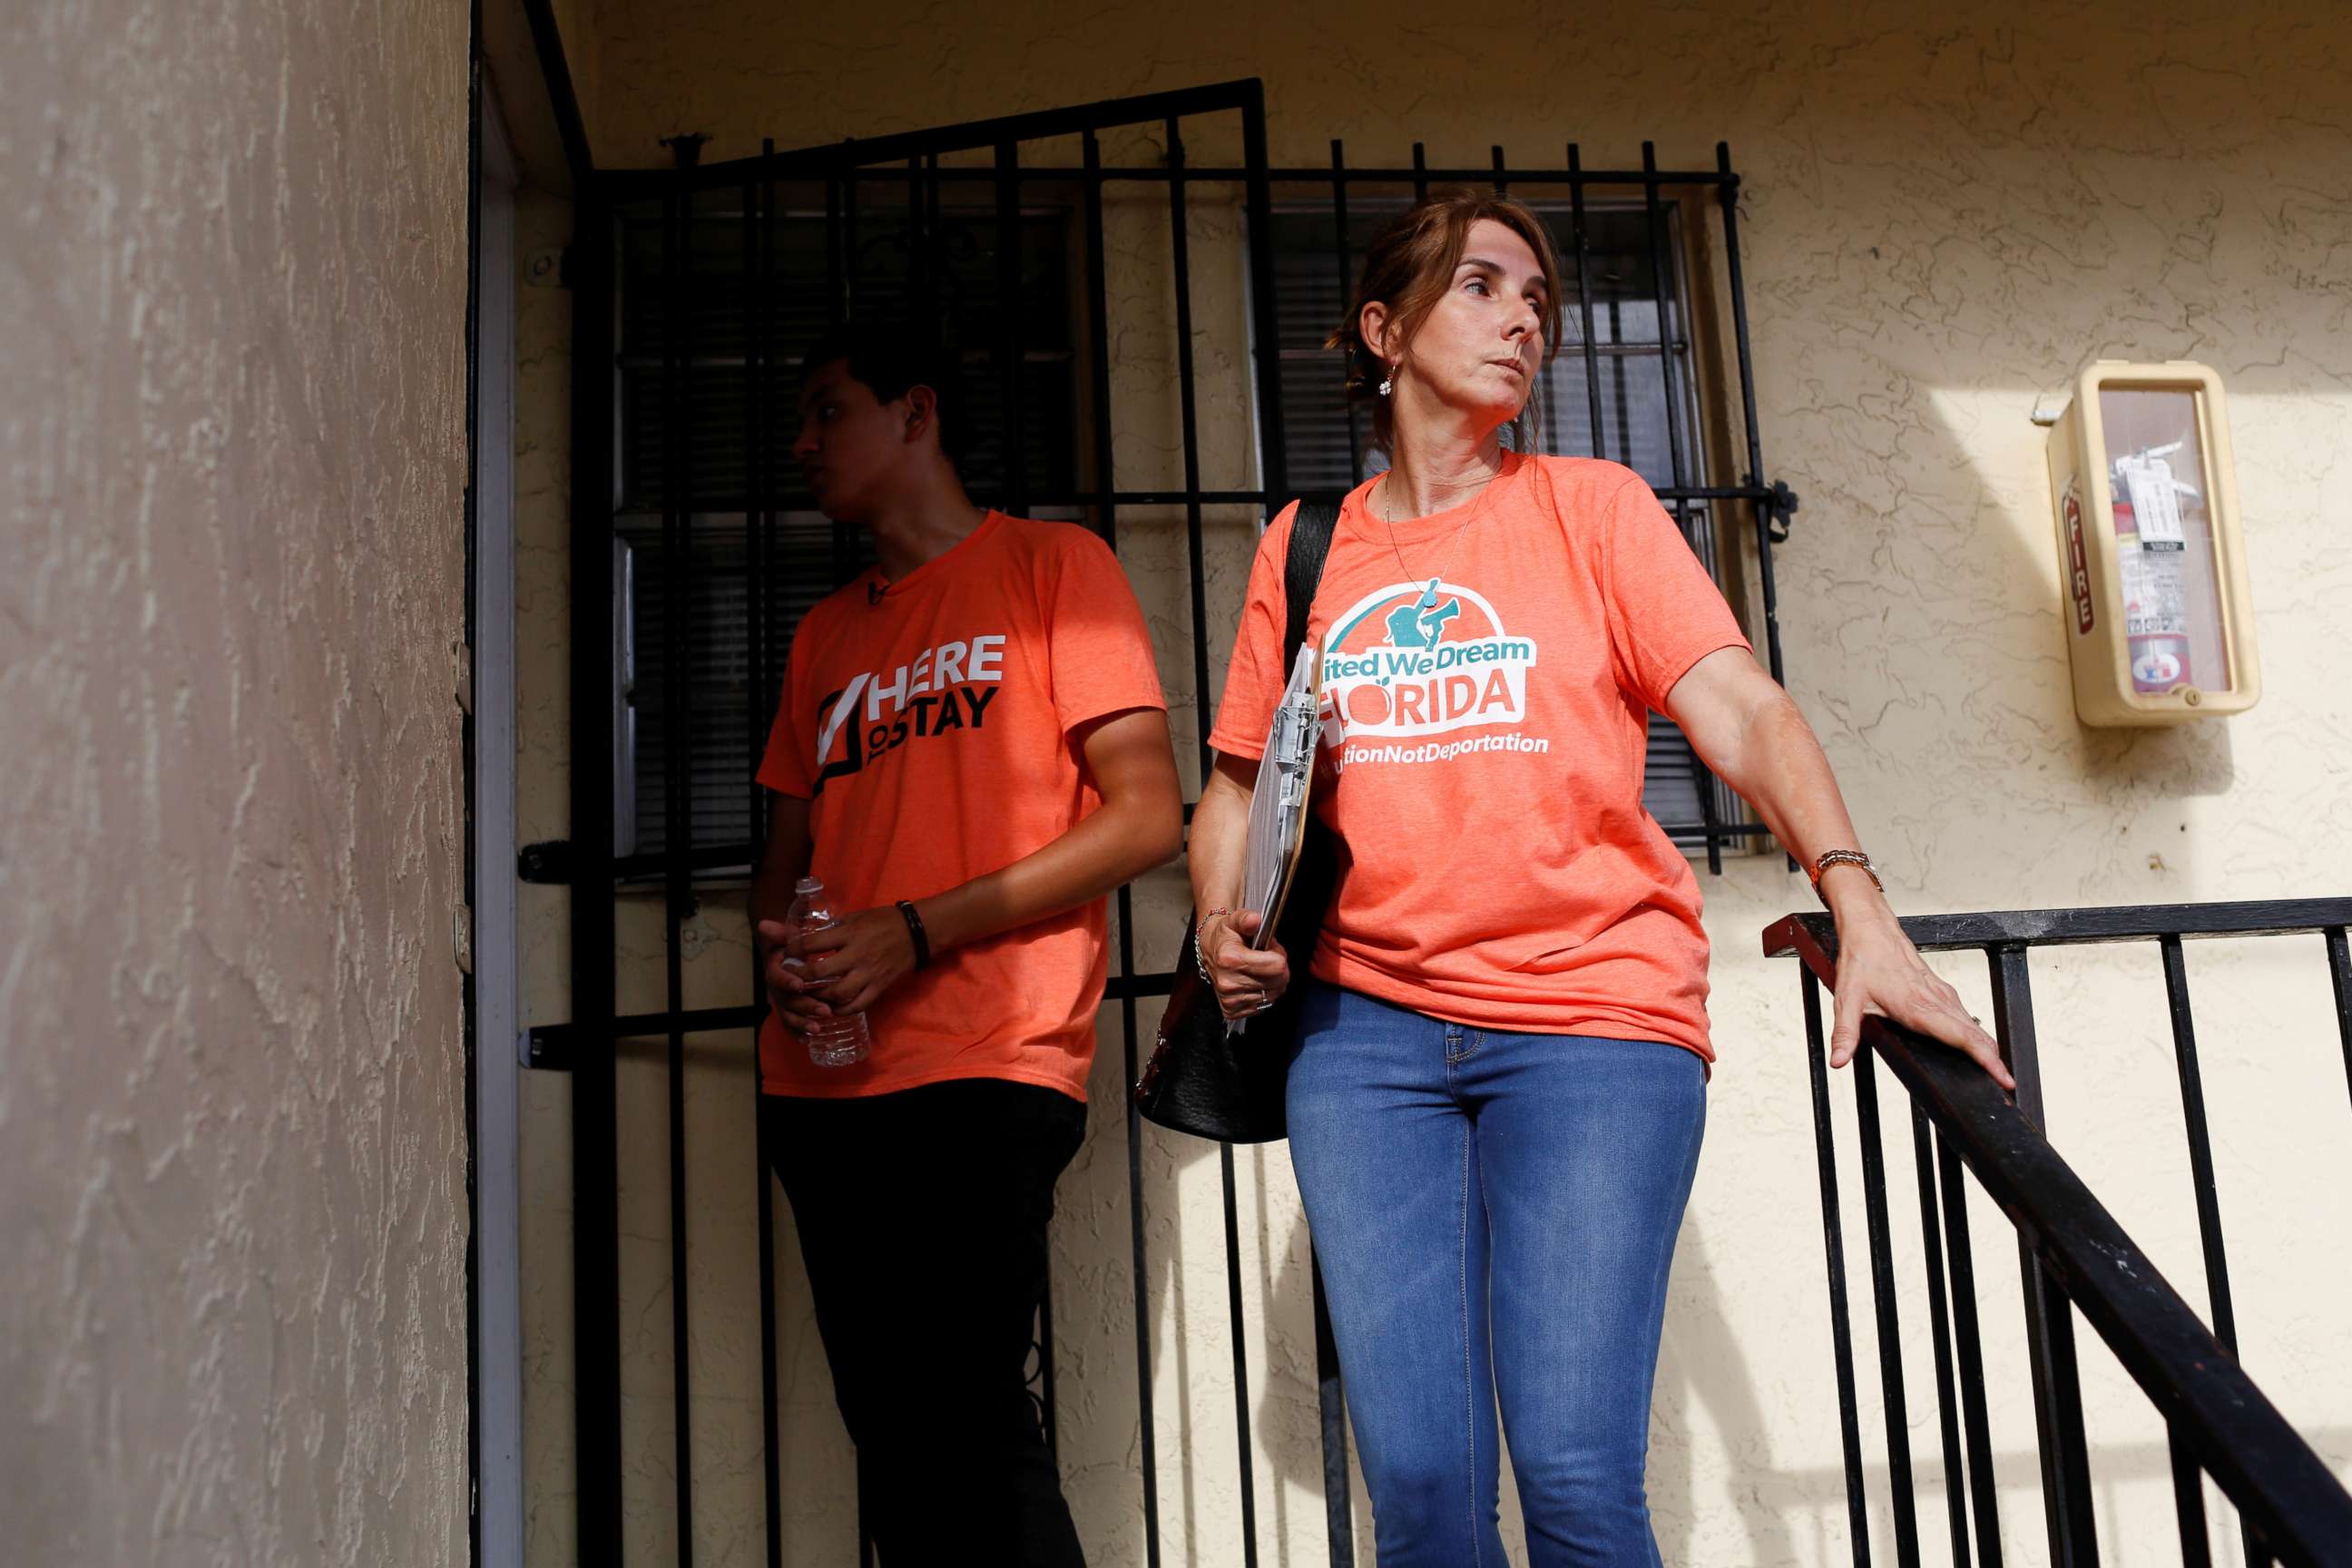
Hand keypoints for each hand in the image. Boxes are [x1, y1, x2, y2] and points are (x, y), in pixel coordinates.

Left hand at [755, 906, 918, 1030]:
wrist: (917, 932)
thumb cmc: (882, 921)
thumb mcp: (854, 917)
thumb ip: (829, 927)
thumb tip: (800, 930)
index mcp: (849, 933)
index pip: (813, 944)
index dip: (793, 950)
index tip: (785, 953)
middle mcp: (857, 955)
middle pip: (820, 973)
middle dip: (800, 978)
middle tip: (789, 979)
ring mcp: (869, 974)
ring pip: (837, 994)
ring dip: (818, 998)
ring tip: (807, 995)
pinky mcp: (879, 987)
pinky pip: (857, 1005)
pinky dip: (841, 1010)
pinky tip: (830, 1008)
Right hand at [1205, 909, 1290, 1020]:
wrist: (1209, 949)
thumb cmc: (1225, 936)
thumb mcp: (1234, 920)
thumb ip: (1246, 919)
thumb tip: (1254, 920)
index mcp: (1230, 959)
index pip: (1277, 966)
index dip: (1279, 955)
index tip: (1271, 950)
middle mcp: (1228, 982)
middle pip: (1278, 982)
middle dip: (1279, 969)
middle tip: (1267, 959)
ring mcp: (1229, 999)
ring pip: (1273, 996)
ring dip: (1271, 983)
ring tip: (1259, 970)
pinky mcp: (1231, 1010)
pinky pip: (1263, 1006)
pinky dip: (1262, 995)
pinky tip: (1253, 983)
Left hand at [1827, 906, 2015, 1091]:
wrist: (1871, 930)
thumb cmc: (1862, 962)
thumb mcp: (1847, 1000)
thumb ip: (1844, 1033)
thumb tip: (1837, 1060)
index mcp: (1919, 1007)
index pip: (1963, 1038)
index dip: (1987, 1060)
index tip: (2004, 1079)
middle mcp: (1938, 1001)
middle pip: (1977, 1036)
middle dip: (1995, 1063)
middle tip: (2007, 1089)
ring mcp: (1944, 995)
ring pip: (1975, 1027)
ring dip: (1988, 1050)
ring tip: (1998, 1076)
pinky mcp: (1943, 992)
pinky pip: (1967, 1018)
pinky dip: (1978, 1036)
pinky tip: (1978, 1050)